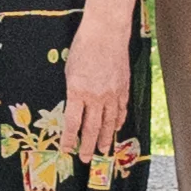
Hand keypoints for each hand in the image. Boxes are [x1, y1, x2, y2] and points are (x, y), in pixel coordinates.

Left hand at [62, 0, 136, 153]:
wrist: (106, 32)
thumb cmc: (84, 46)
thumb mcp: (69, 69)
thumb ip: (73, 90)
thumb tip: (74, 106)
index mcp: (77, 91)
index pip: (73, 123)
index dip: (69, 139)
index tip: (67, 149)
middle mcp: (96, 96)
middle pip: (91, 128)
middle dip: (87, 145)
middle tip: (85, 158)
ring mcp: (112, 94)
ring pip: (109, 123)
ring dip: (104, 139)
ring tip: (102, 150)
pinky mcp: (123, 88)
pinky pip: (121, 110)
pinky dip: (118, 121)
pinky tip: (116, 129)